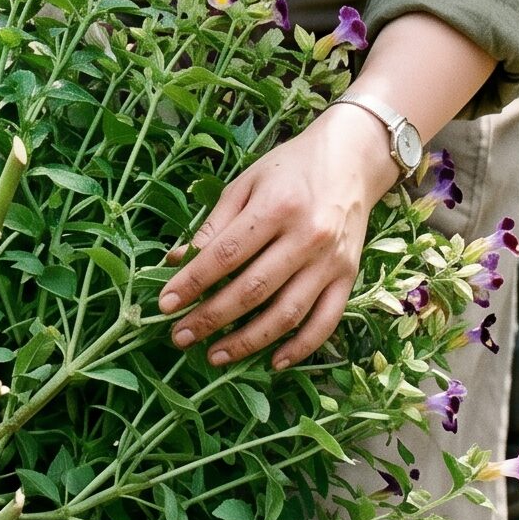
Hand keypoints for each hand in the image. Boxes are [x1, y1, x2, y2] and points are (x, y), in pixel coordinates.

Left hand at [156, 105, 397, 370]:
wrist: (353, 158)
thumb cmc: (291, 167)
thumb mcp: (246, 182)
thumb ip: (213, 223)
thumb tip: (176, 260)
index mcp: (275, 208)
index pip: (225, 255)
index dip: (192, 282)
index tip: (165, 304)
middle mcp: (306, 237)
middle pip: (253, 289)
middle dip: (211, 318)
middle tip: (180, 336)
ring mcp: (331, 261)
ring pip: (287, 313)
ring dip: (249, 341)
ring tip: (215, 356)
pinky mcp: (349, 277)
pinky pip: (325, 321)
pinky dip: (301, 347)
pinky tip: (274, 361)